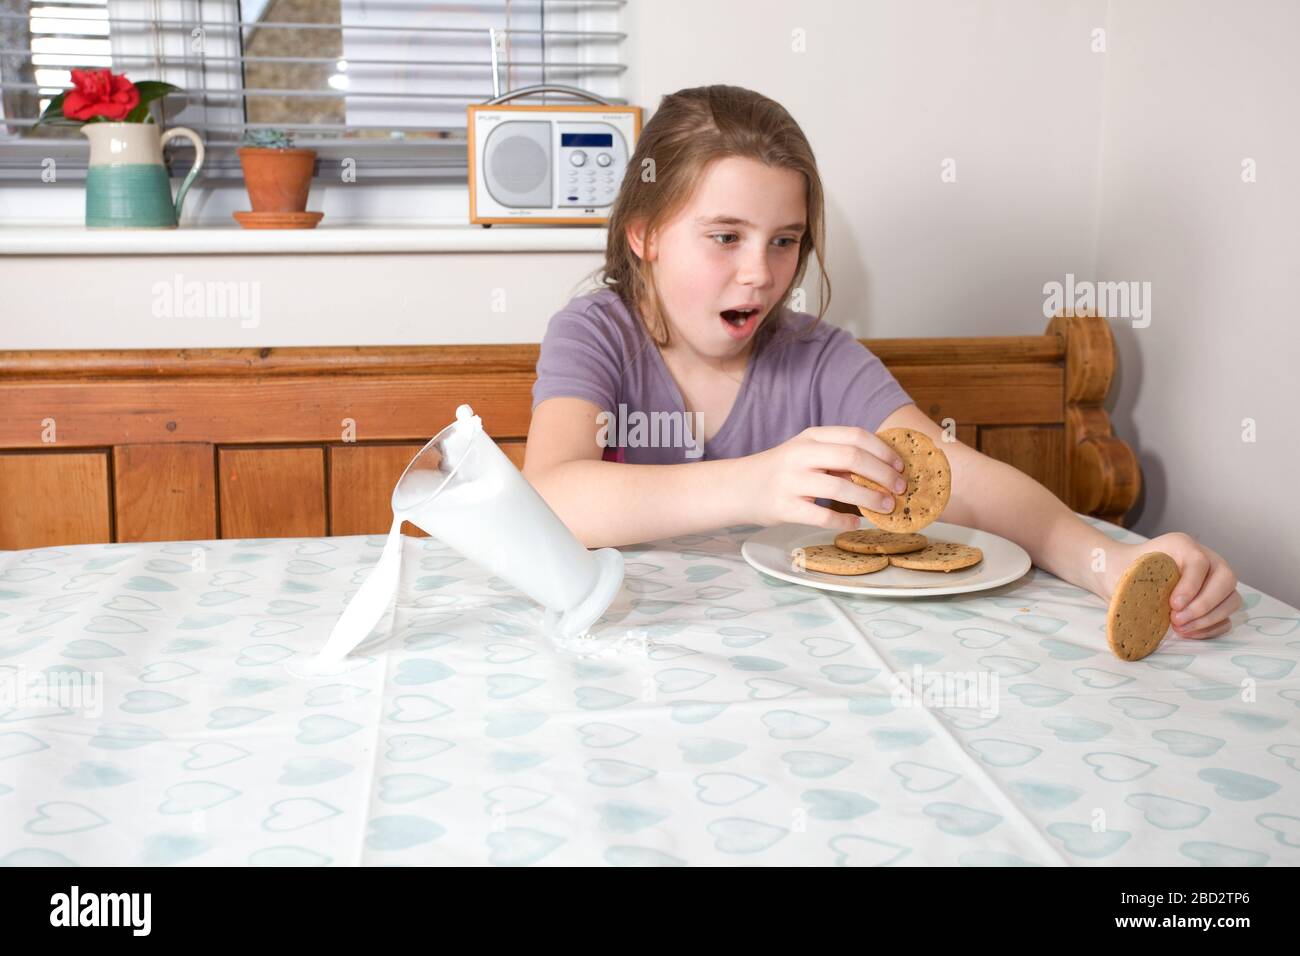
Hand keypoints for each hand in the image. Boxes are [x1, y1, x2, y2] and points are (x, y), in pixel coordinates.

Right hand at [738, 425, 907, 531]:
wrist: (738, 488)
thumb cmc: (781, 471)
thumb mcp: (806, 454)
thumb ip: (837, 457)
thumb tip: (882, 469)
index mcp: (811, 437)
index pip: (854, 436)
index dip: (882, 450)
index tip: (900, 465)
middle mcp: (800, 455)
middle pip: (852, 457)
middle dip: (883, 473)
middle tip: (900, 488)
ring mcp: (791, 481)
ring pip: (840, 487)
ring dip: (870, 498)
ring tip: (887, 507)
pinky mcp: (784, 507)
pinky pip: (821, 515)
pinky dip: (844, 520)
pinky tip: (855, 522)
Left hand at [1102, 532, 1241, 639]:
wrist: (1122, 576)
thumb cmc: (1123, 571)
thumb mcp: (1123, 568)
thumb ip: (1134, 581)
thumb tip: (1149, 605)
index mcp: (1182, 545)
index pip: (1199, 562)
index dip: (1190, 585)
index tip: (1173, 604)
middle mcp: (1207, 559)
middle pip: (1226, 580)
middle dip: (1203, 604)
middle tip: (1176, 620)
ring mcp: (1215, 581)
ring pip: (1231, 600)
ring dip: (1208, 619)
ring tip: (1179, 628)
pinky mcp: (1216, 602)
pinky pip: (1226, 617)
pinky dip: (1210, 628)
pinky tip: (1187, 632)